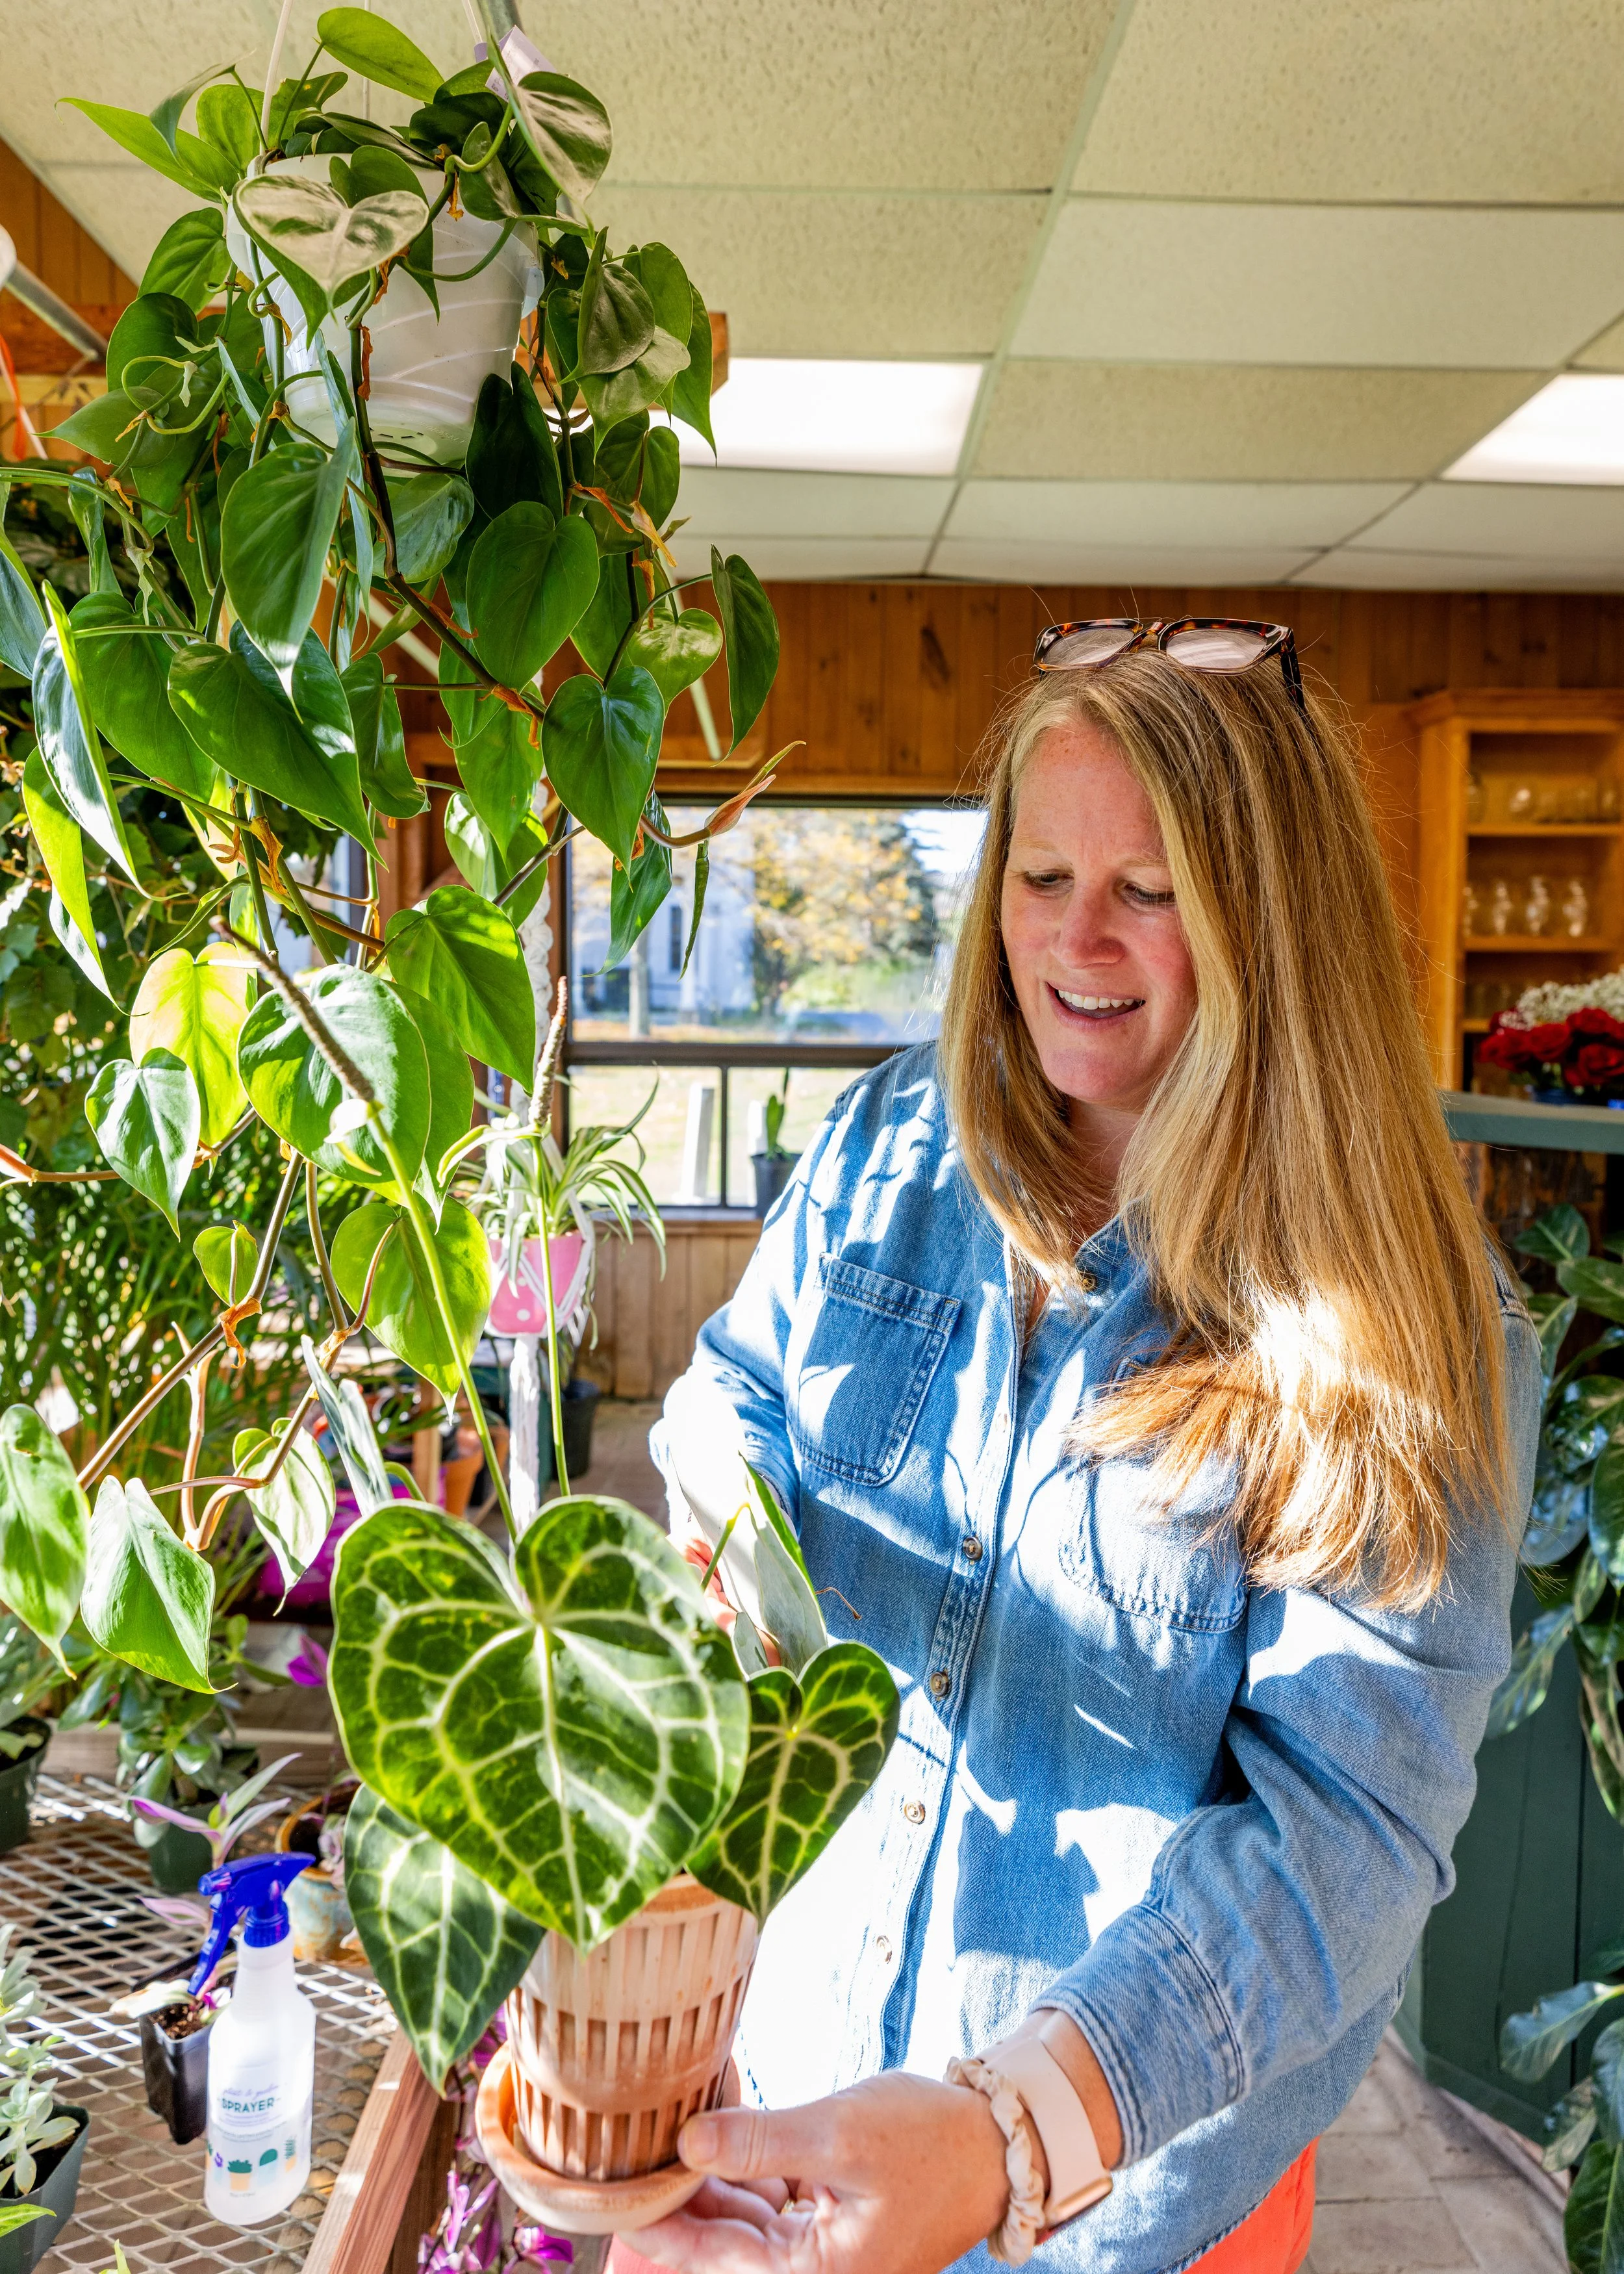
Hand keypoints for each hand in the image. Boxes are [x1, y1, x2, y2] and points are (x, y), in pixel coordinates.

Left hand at [629, 2072, 1010, 2273]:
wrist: (999, 2142)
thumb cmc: (930, 2141)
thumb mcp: (841, 2133)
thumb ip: (761, 2141)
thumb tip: (686, 2142)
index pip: (709, 2255)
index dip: (655, 2220)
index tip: (608, 2187)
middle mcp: (812, 2273)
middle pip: (718, 2241)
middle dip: (674, 2196)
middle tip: (623, 2149)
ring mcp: (820, 2248)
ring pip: (739, 2218)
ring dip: (704, 2178)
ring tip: (658, 2129)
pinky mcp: (828, 2219)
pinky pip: (768, 2200)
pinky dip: (741, 2167)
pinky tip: (710, 2127)